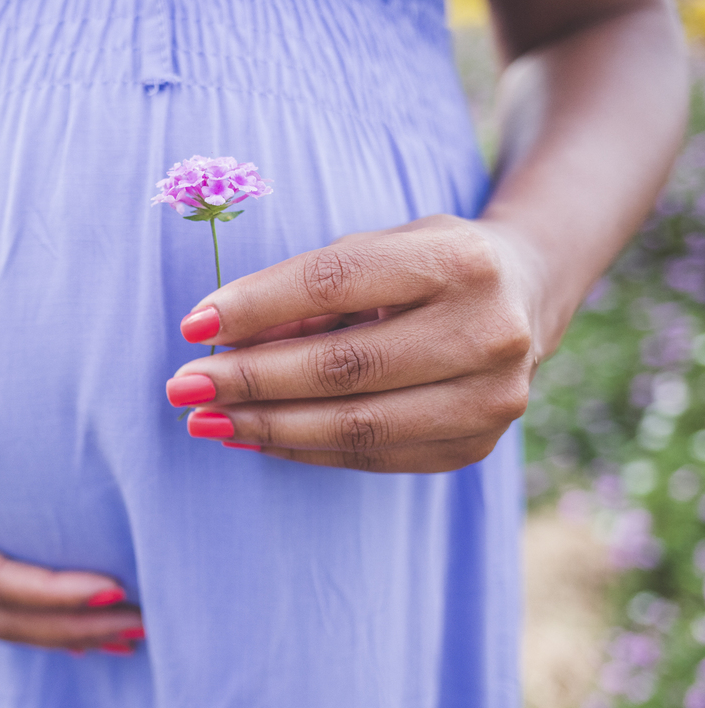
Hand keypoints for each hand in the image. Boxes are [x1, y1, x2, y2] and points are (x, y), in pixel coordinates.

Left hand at [166, 214, 538, 472]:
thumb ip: (305, 290)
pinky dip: (300, 448)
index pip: (336, 281)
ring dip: (266, 426)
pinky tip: (251, 436)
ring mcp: (490, 400)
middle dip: (250, 379)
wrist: (524, 298)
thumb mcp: (375, 250)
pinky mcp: (472, 447)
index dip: (257, 305)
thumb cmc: (424, 265)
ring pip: (355, 425)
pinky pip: (368, 457)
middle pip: (344, 366)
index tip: (192, 325)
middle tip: (183, 387)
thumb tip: (218, 337)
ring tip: (205, 420)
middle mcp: (487, 331)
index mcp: (459, 260)